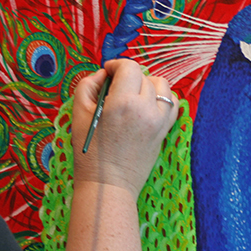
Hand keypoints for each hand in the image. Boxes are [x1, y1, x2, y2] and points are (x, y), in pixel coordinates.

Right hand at [71, 59, 177, 199]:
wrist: (108, 185)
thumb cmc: (90, 153)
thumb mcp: (78, 114)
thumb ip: (88, 85)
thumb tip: (103, 75)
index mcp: (123, 103)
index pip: (129, 67)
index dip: (117, 65)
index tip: (108, 72)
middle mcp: (145, 109)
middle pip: (143, 76)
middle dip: (128, 77)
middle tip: (114, 89)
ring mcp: (158, 121)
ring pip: (162, 86)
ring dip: (148, 84)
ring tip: (133, 94)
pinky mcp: (164, 131)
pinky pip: (172, 104)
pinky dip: (163, 99)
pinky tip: (148, 105)